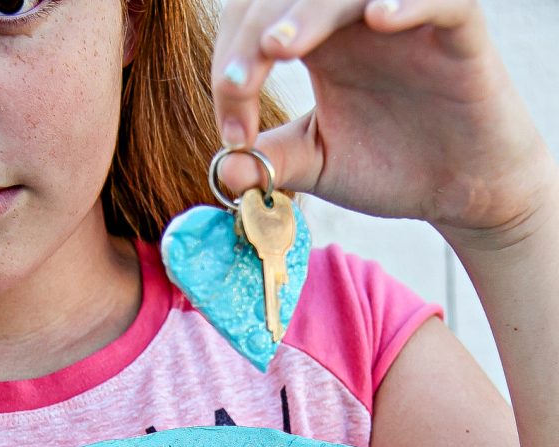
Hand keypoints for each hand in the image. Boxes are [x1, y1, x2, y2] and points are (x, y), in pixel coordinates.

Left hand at [212, 0, 556, 240]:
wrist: (464, 189)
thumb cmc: (393, 167)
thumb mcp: (321, 164)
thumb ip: (273, 161)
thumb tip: (220, 171)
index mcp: (316, 42)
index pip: (255, 24)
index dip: (229, 68)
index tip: (231, 133)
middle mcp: (353, 19)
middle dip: (252, 36)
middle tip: (240, 85)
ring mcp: (405, 16)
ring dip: (309, 10)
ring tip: (281, 47)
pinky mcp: (458, 27)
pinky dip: (408, 1)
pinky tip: (378, 20)